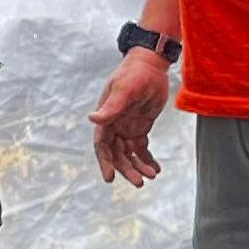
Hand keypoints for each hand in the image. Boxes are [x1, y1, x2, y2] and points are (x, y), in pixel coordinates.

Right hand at [89, 48, 171, 186]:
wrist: (151, 65)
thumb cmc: (135, 74)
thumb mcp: (124, 90)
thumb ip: (111, 107)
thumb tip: (92, 119)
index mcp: (106, 117)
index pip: (102, 145)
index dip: (105, 162)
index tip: (110, 178)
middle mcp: (114, 125)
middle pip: (117, 154)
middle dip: (127, 169)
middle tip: (139, 182)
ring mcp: (127, 127)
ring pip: (130, 154)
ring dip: (138, 166)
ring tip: (151, 176)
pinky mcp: (140, 128)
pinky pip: (142, 148)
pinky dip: (147, 159)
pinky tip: (156, 169)